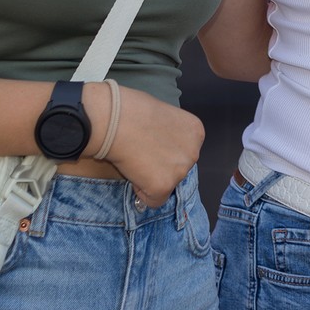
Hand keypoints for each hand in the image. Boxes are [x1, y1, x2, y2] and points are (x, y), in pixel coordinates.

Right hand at [105, 87, 204, 205]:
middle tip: (140, 152)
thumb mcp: (163, 115)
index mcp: (196, 132)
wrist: (113, 119)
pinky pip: (153, 200)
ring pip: (166, 185)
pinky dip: (140, 192)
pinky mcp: (164, 186)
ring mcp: (181, 171)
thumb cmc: (131, 109)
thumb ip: (170, 133)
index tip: (150, 142)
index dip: (164, 150)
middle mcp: (194, 152)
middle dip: (160, 165)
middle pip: (178, 169)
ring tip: (134, 158)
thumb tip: (161, 145)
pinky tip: (132, 171)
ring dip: (150, 178)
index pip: (183, 151)